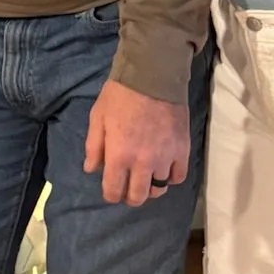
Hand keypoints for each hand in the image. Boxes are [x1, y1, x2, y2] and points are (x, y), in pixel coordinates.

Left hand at [83, 78, 189, 206]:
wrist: (153, 76)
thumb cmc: (120, 95)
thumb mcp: (98, 117)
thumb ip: (94, 146)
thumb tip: (91, 169)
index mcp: (119, 155)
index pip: (114, 190)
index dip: (111, 194)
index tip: (111, 191)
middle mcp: (142, 162)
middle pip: (138, 196)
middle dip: (130, 197)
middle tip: (128, 189)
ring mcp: (165, 158)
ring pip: (159, 188)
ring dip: (150, 187)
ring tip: (146, 178)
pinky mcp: (182, 150)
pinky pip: (179, 176)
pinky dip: (171, 177)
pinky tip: (164, 169)